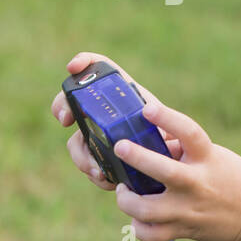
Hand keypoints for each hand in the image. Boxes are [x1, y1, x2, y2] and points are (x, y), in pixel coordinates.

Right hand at [50, 51, 182, 191]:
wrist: (178, 170)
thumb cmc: (176, 141)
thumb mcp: (173, 124)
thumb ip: (162, 118)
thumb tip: (149, 112)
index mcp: (123, 95)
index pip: (98, 68)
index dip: (84, 62)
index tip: (73, 68)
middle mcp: (106, 113)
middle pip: (71, 101)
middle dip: (62, 106)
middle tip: (66, 119)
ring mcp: (99, 135)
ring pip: (75, 139)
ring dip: (81, 154)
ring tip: (97, 169)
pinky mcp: (100, 158)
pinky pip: (86, 163)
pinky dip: (93, 172)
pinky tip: (106, 178)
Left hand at [109, 98, 240, 240]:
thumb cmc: (231, 179)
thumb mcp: (215, 155)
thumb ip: (183, 148)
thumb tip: (149, 136)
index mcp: (208, 159)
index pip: (189, 133)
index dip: (167, 118)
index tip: (147, 108)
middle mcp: (197, 184)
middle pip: (164, 171)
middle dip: (138, 158)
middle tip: (120, 147)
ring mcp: (188, 210)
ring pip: (147, 210)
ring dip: (127, 199)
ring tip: (124, 189)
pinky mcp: (183, 231)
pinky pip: (151, 234)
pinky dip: (139, 227)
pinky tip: (137, 216)